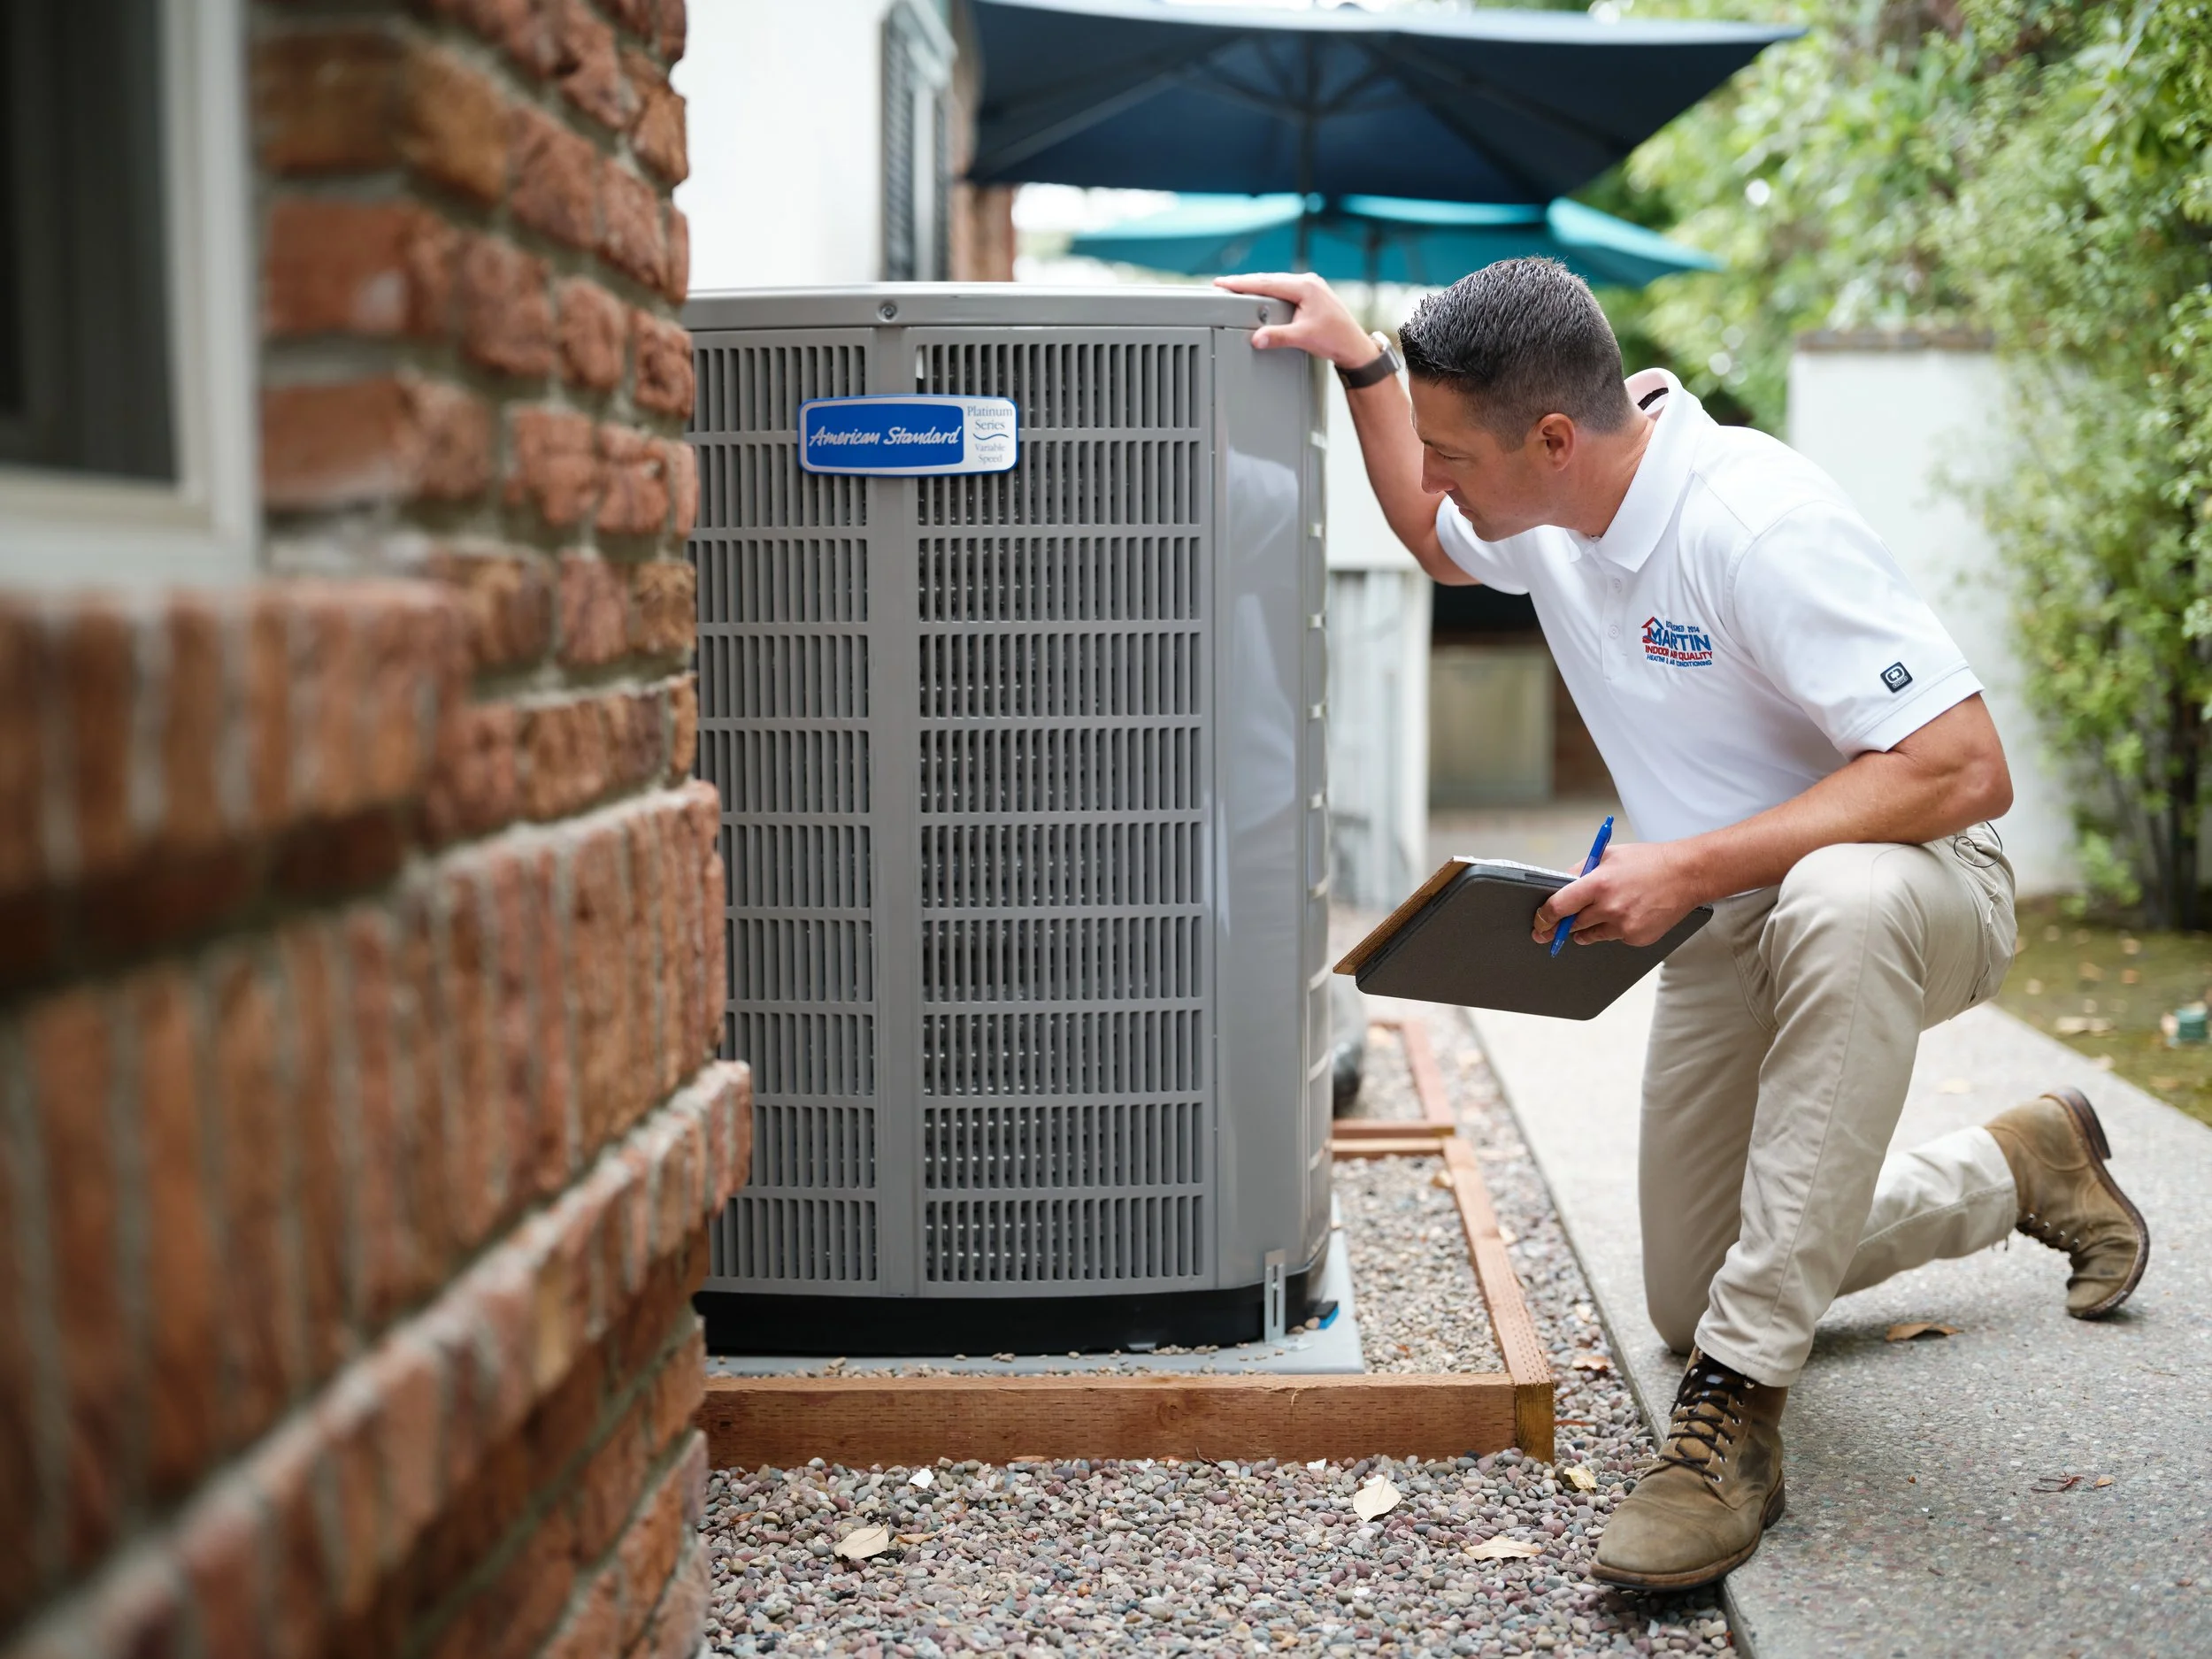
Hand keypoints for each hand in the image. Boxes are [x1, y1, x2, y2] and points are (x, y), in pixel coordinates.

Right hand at [1212, 272, 1375, 367]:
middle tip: (1222, 284)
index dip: (1242, 284)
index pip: (1266, 283)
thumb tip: (1257, 339)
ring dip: (1257, 285)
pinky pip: (1285, 288)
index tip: (1223, 283)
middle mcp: (1308, 282)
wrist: (1355, 345)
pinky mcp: (1312, 294)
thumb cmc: (1336, 339)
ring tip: (1237, 288)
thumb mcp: (1304, 338)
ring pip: (1277, 282)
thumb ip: (1278, 337)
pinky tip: (1261, 294)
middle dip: (1245, 282)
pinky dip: (1269, 290)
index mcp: (1305, 287)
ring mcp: (1311, 286)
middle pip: (1269, 279)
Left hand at [1530, 841, 1702, 948]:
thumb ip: (1581, 871)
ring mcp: (1624, 925)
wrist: (1687, 875)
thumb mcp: (1608, 856)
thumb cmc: (1649, 862)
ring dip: (1588, 927)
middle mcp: (1609, 907)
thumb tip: (1559, 885)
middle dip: (1562, 926)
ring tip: (1604, 910)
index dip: (1543, 917)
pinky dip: (1614, 929)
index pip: (1558, 906)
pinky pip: (1614, 938)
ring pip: (1592, 934)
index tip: (1538, 922)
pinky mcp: (1637, 937)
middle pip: (1572, 925)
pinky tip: (1628, 913)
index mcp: (1598, 883)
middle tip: (1552, 929)